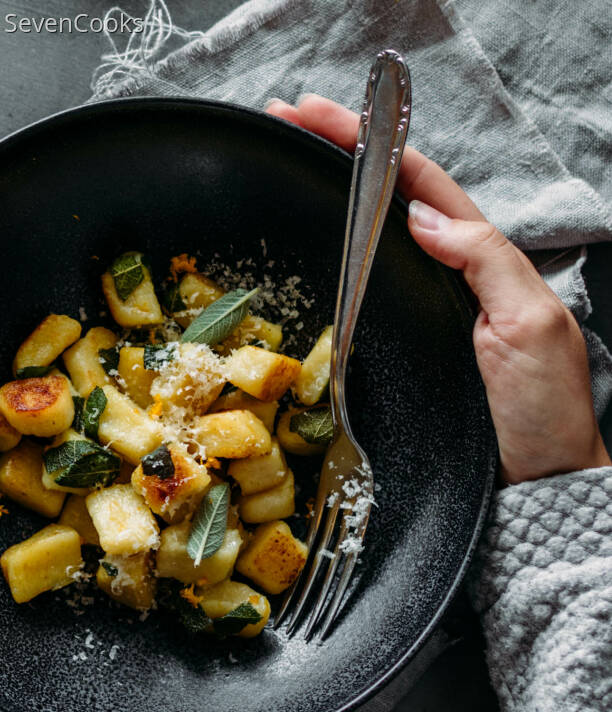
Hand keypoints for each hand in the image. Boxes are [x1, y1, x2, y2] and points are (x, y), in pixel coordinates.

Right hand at [266, 95, 610, 484]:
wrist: (531, 483)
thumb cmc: (540, 410)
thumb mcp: (531, 326)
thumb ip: (486, 263)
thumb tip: (422, 218)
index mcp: (483, 256)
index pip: (421, 183)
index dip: (373, 143)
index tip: (318, 118)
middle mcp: (447, 273)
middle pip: (387, 197)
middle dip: (338, 153)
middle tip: (283, 126)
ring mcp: (419, 307)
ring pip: (369, 237)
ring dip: (326, 195)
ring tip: (281, 165)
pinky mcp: (396, 344)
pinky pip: (359, 287)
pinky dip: (329, 254)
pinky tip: (300, 243)